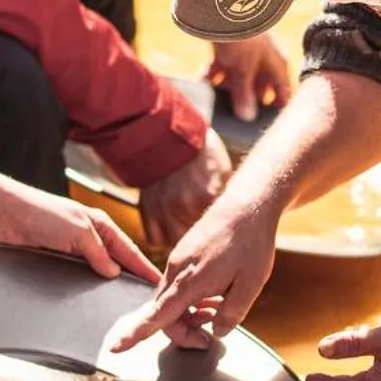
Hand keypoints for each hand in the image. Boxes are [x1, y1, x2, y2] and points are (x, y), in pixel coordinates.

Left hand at [0, 189, 161, 284]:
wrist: (2, 216)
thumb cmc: (38, 211)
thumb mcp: (78, 230)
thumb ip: (98, 252)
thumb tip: (113, 272)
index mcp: (99, 224)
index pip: (128, 250)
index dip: (143, 267)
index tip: (157, 282)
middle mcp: (87, 237)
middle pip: (115, 263)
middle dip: (128, 279)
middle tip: (143, 299)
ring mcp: (71, 251)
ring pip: (95, 273)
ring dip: (105, 286)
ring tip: (119, 305)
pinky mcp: (53, 262)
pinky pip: (76, 279)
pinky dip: (84, 288)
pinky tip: (89, 299)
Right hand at [112, 191, 280, 352]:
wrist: (248, 204)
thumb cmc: (251, 242)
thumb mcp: (250, 285)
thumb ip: (231, 314)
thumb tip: (216, 331)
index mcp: (190, 281)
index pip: (156, 316)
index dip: (135, 334)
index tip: (115, 347)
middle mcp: (177, 270)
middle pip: (164, 313)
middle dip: (182, 331)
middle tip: (208, 338)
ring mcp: (178, 259)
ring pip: (171, 298)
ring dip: (188, 314)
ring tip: (217, 310)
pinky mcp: (183, 252)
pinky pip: (177, 283)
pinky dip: (190, 297)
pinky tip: (213, 295)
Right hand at [135, 132, 232, 251]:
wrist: (168, 135)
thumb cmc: (200, 153)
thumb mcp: (223, 172)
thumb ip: (225, 199)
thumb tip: (233, 220)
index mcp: (207, 196)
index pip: (219, 233)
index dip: (222, 236)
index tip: (225, 235)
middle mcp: (183, 207)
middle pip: (197, 244)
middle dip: (203, 242)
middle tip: (208, 235)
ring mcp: (163, 210)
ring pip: (175, 245)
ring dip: (182, 240)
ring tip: (188, 228)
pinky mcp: (147, 211)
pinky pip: (155, 239)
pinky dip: (163, 236)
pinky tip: (171, 225)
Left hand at [206, 34, 290, 122]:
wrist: (221, 4)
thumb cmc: (242, 36)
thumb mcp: (243, 69)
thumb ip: (245, 94)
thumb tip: (247, 118)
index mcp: (277, 64)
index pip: (283, 91)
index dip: (277, 108)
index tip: (268, 125)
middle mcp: (264, 59)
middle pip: (259, 87)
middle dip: (247, 102)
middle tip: (237, 120)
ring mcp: (245, 53)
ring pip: (238, 78)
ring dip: (228, 89)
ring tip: (217, 104)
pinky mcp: (227, 47)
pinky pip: (222, 67)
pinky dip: (214, 76)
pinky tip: (203, 83)